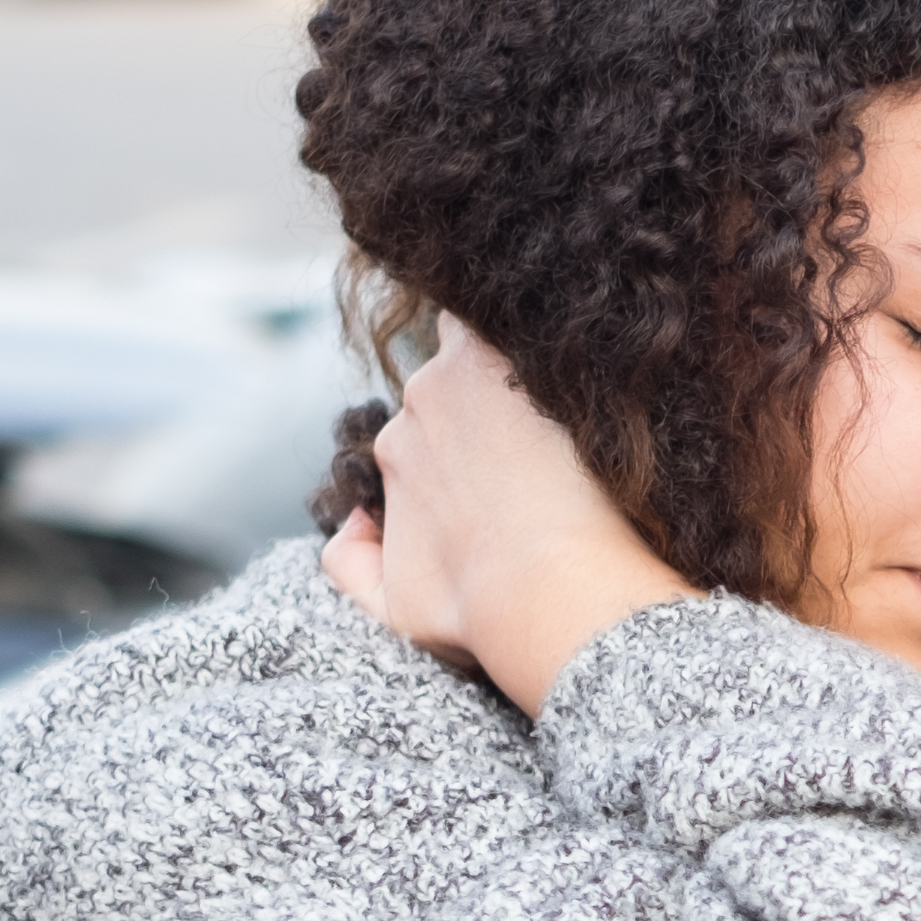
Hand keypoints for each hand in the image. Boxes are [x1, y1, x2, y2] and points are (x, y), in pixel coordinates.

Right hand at [325, 317, 696, 714]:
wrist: (548, 591)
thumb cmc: (481, 611)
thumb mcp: (397, 610)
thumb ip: (352, 566)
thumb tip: (350, 522)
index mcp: (396, 454)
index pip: (428, 426)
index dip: (465, 440)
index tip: (501, 462)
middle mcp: (422, 407)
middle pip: (458, 381)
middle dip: (493, 400)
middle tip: (545, 431)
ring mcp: (467, 372)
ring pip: (487, 339)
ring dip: (515, 357)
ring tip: (562, 389)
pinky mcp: (516, 349)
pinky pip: (519, 309)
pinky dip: (536, 313)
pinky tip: (570, 328)